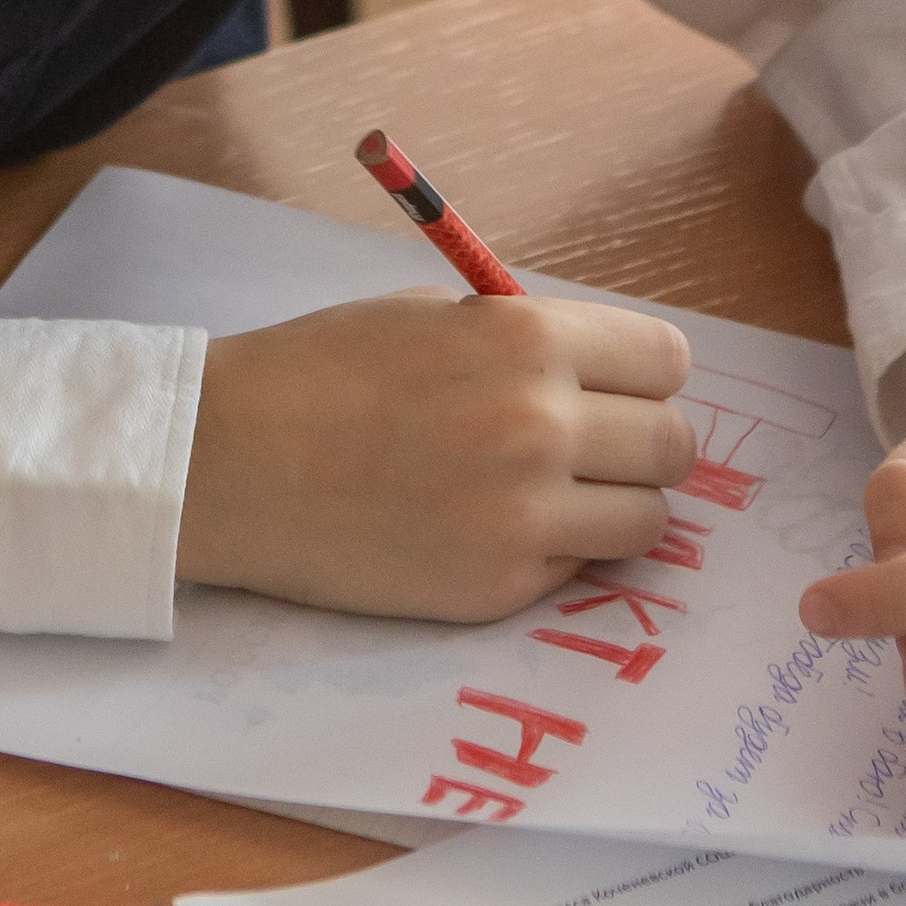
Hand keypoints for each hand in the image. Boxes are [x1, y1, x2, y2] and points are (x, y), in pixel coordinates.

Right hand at [179, 290, 692, 617]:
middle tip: (593, 447)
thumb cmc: (318, 370)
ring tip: (556, 496)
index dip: (643, 374)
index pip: (667, 362)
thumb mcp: (430, 317)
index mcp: (529, 341)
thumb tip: (598, 374)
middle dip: (641, 442)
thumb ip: (523, 341)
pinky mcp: (499, 589)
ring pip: (649, 521)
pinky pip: (578, 569)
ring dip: (615, 506)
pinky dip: (554, 552)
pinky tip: (493, 528)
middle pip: (675, 446)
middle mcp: (544, 428)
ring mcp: (525, 518)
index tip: (618, 387)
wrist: (230, 462)